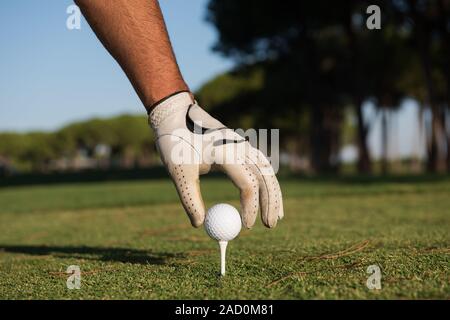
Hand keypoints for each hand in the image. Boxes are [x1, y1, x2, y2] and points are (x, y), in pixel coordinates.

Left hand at [149, 92, 282, 227]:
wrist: (175, 114)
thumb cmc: (175, 143)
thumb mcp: (179, 173)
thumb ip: (190, 200)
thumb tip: (200, 225)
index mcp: (225, 153)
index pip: (247, 184)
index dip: (250, 208)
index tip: (247, 227)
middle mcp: (239, 146)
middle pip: (264, 177)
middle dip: (270, 202)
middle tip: (270, 226)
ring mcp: (242, 143)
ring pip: (267, 170)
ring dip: (274, 192)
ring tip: (278, 216)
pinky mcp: (240, 144)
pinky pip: (261, 164)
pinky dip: (268, 182)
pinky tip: (270, 196)